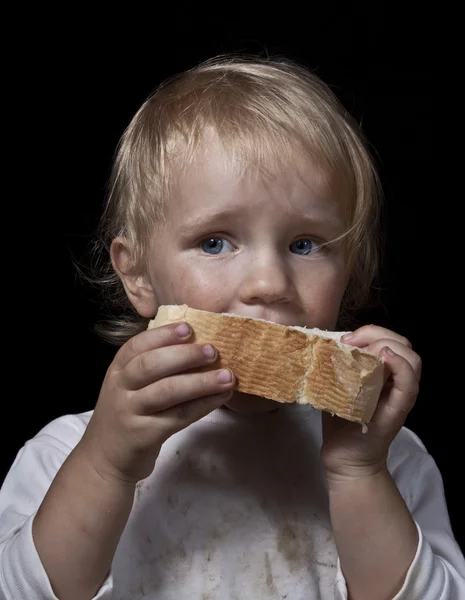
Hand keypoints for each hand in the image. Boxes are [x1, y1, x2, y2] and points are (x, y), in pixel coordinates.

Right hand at [78, 323, 235, 483]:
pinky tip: (221, 398)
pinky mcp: (144, 435)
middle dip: (184, 355)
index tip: (189, 327)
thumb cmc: (126, 415)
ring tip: (227, 376)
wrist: (104, 459)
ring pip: (167, 391)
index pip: (138, 345)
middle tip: (213, 351)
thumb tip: (197, 344)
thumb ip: (153, 366)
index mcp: (118, 369)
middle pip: (151, 365)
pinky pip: (178, 416)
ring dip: (200, 382)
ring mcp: (130, 412)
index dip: (163, 335)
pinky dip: (203, 406)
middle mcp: (120, 387)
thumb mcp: (128, 385)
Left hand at [320, 325, 421, 481]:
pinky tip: (385, 359)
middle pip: (402, 342)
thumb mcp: (338, 384)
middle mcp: (396, 380)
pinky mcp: (399, 409)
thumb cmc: (340, 419)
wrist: (344, 456)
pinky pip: (409, 383)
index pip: (389, 338)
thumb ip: (340, 363)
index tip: (343, 339)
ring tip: (364, 352)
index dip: (369, 331)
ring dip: (387, 346)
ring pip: (411, 358)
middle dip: (376, 334)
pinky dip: (400, 366)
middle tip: (349, 343)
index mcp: (383, 371)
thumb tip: (327, 340)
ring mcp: (401, 394)